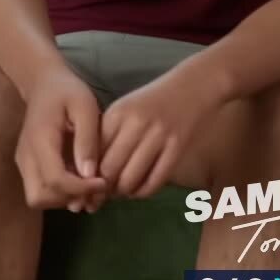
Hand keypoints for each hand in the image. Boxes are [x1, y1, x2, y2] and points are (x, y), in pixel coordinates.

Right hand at [14, 67, 107, 211]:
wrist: (43, 84)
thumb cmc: (66, 92)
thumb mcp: (85, 107)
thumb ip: (87, 140)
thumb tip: (90, 174)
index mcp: (40, 140)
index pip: (55, 180)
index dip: (81, 188)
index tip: (104, 182)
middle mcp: (26, 156)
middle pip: (39, 197)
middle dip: (68, 198)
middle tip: (93, 187)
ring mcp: (24, 162)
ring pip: (38, 197)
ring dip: (64, 198)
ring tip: (88, 183)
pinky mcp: (27, 165)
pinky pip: (41, 189)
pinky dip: (59, 192)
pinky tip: (78, 178)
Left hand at [98, 65, 219, 198]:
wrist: (193, 85)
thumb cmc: (153, 100)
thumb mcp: (125, 109)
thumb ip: (108, 134)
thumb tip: (91, 168)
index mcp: (117, 114)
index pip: (94, 151)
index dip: (87, 174)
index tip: (86, 185)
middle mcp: (135, 125)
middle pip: (109, 168)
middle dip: (103, 187)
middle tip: (103, 194)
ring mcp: (158, 136)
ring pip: (131, 178)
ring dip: (123, 192)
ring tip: (122, 192)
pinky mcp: (178, 148)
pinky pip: (156, 180)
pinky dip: (144, 191)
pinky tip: (139, 190)